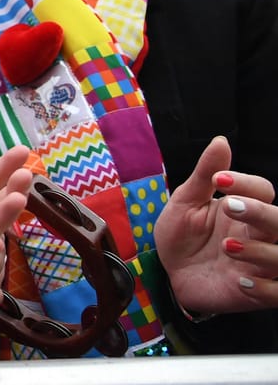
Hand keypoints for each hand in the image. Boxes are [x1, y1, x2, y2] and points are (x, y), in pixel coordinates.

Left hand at [157, 136, 277, 312]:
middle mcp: (259, 236)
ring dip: (261, 251)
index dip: (247, 183)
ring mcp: (261, 265)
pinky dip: (266, 289)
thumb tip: (220, 140)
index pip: (263, 191)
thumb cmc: (182, 235)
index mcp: (245, 209)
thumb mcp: (186, 203)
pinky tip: (241, 282)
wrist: (169, 274)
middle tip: (229, 207)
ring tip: (227, 247)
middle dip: (260, 213)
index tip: (218, 180)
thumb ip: (204, 175)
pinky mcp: (257, 294)